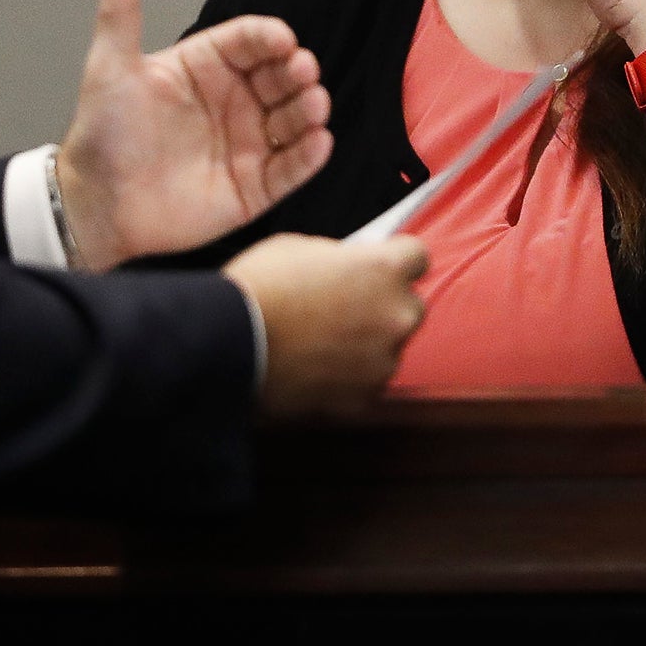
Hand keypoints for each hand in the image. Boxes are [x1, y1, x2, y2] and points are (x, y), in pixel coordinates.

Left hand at [55, 0, 332, 270]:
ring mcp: (247, 144)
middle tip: (303, 70)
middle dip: (297, 71)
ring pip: (292, 121)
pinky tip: (319, 142)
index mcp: (206, 67)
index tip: (281, 39)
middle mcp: (234, 101)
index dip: (268, 38)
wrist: (97, 203)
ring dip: (308, 110)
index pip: (249, 41)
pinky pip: (290, 170)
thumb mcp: (110, 68)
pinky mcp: (254, 187)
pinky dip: (308, 156)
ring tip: (314, 104)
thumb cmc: (103, 133)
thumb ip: (118, 16)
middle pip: (279, 77)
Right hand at [223, 233, 428, 416]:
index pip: (417, 256)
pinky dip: (348, 377)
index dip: (394, 258)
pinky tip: (314, 367)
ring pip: (387, 348)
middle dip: (383, 305)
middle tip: (343, 306)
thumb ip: (340, 257)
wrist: (228, 345)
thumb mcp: (299, 247)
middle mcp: (396, 315)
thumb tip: (349, 267)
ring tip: (320, 341)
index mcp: (384, 269)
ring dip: (366, 343)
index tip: (379, 265)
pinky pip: (366, 382)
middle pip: (408, 306)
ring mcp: (383, 361)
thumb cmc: (258, 288)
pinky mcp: (365, 398)